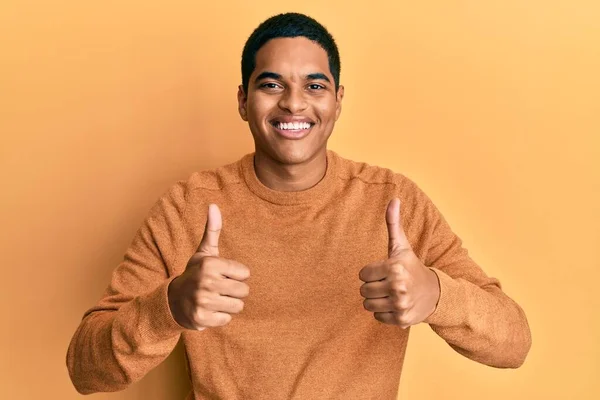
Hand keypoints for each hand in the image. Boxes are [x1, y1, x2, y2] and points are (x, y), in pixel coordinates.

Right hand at [168, 204, 249, 329]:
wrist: (172, 301)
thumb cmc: (195, 274)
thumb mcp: (204, 253)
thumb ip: (213, 230)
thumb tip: (213, 205)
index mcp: (210, 264)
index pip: (245, 273)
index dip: (236, 275)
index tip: (221, 275)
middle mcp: (206, 281)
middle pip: (244, 291)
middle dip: (234, 291)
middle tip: (218, 289)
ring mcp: (203, 301)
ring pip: (238, 306)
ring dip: (228, 305)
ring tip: (214, 299)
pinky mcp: (202, 319)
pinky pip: (227, 319)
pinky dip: (220, 317)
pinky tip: (209, 310)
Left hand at [359, 198, 439, 328]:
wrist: (435, 293)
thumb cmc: (411, 266)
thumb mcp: (401, 246)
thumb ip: (393, 223)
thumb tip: (394, 199)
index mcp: (394, 267)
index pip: (362, 275)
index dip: (370, 273)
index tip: (385, 271)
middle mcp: (397, 286)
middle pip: (363, 291)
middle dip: (373, 287)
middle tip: (389, 284)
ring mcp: (400, 304)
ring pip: (368, 305)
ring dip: (377, 301)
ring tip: (391, 294)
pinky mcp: (401, 320)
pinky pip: (377, 317)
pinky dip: (385, 313)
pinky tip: (397, 305)